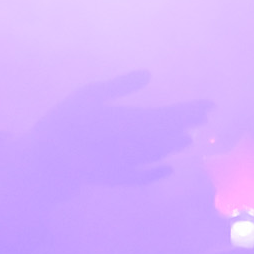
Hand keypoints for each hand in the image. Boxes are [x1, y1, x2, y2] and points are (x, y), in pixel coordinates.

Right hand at [27, 70, 211, 189]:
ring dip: (174, 145)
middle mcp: (135, 145)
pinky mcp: (116, 180)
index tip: (210, 105)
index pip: (168, 114)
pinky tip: (168, 168)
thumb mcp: (87, 95)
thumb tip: (148, 73)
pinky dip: (156, 171)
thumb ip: (119, 86)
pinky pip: (142, 176)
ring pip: (157, 154)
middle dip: (186, 124)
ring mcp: (128, 165)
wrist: (43, 162)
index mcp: (129, 120)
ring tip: (189, 137)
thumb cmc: (63, 122)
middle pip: (167, 134)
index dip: (190, 110)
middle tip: (205, 117)